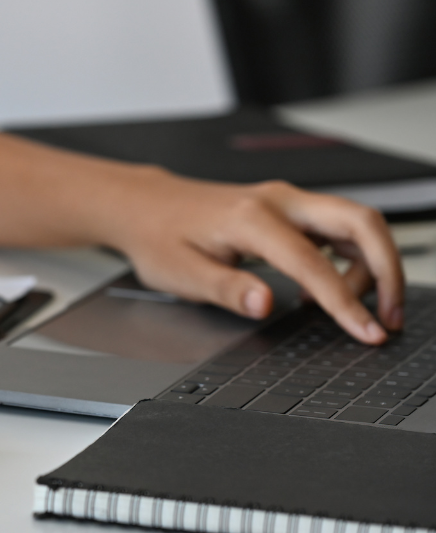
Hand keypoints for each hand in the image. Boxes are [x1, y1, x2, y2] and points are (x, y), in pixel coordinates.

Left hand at [0, 125, 403, 343]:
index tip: (366, 332)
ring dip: (373, 264)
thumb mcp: (180, 274)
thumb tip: (264, 304)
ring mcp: (286, 200)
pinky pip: (338, 227)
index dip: (345, 303)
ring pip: (356, 222)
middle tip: (388, 316)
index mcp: (251, 219)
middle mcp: (278, 201)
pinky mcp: (289, 208)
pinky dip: (350, 258)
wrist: (144, 207)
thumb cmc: (158, 238)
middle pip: (360, 222)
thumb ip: (225, 289)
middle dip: (387, 270)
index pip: (313, 264)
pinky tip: (328, 291)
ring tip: (363, 310)